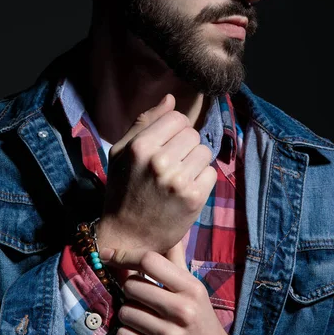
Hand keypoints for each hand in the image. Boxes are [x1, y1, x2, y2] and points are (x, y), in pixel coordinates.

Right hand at [97, 94, 216, 253]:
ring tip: (178, 177)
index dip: (175, 130)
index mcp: (141, 147)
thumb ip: (145, 122)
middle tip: (171, 164)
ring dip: (195, 162)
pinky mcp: (194, 198)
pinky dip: (202, 180)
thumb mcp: (121, 152)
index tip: (166, 144)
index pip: (178, 118)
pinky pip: (211, 173)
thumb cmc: (122, 190)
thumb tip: (171, 98)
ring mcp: (178, 180)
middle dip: (185, 146)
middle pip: (193, 134)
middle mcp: (160, 161)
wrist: (127, 236)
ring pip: (204, 152)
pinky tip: (186, 190)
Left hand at [100, 246, 242, 334]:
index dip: (125, 255)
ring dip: (129, 316)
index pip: (150, 260)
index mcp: (191, 288)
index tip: (110, 254)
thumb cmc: (201, 321)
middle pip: (131, 286)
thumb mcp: (194, 290)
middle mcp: (182, 309)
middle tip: (141, 300)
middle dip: (130, 292)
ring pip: (124, 312)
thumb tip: (169, 232)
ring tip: (145, 321)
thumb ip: (177, 261)